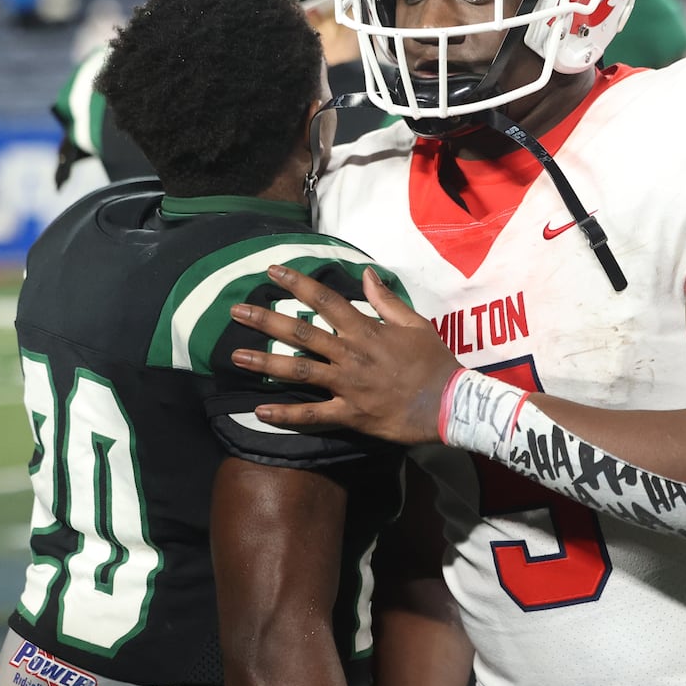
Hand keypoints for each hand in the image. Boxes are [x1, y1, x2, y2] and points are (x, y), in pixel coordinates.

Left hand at [230, 265, 460, 445]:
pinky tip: (260, 412)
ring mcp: (347, 385)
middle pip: (300, 333)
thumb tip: (366, 274)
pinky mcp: (349, 414)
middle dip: (266, 321)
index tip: (273, 271)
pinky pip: (312, 414)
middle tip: (236, 312)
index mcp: (365, 330)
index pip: (325, 299)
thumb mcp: (414, 323)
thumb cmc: (434, 362)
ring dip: (265, 363)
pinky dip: (286, 415)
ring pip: (298, 371)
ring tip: (236, 357)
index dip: (297, 283)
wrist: (449, 403)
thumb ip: (386, 300)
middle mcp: (350, 354)